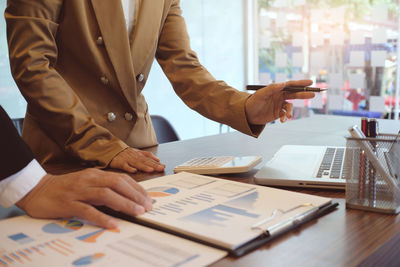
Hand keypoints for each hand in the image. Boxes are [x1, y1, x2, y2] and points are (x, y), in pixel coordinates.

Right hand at [16, 169, 151, 228]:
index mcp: (95, 174)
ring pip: (106, 195)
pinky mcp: (68, 203)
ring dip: (124, 204)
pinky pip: (88, 210)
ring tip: (137, 213)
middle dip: (135, 195)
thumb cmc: (65, 188)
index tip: (148, 199)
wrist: (36, 189)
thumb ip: (103, 187)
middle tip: (147, 207)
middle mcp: (89, 180)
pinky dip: (102, 217)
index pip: (121, 178)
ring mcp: (78, 191)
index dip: (137, 188)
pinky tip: (113, 223)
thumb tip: (125, 197)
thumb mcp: (87, 183)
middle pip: (117, 184)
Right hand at [109, 147, 164, 172]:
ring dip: (144, 167)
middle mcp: (134, 156)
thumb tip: (158, 159)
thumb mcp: (136, 152)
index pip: (148, 158)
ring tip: (151, 170)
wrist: (109, 149)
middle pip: (145, 161)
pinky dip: (129, 168)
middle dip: (153, 165)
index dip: (156, 162)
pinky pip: (124, 166)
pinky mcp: (119, 163)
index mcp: (138, 154)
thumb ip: (147, 155)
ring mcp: (126, 159)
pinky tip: (134, 171)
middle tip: (161, 168)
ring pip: (136, 163)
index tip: (163, 166)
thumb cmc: (124, 152)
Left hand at [245, 80, 314, 124]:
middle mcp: (279, 96)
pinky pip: (285, 114)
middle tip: (313, 94)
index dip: (300, 83)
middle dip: (303, 94)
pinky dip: (285, 117)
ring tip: (288, 116)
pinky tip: (282, 120)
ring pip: (290, 106)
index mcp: (276, 89)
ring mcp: (279, 105)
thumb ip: (272, 88)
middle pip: (294, 94)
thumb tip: (283, 83)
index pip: (290, 85)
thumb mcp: (261, 94)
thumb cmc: (253, 102)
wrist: (247, 114)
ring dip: (290, 111)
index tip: (310, 82)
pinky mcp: (278, 113)